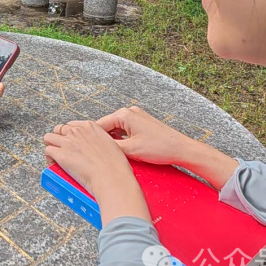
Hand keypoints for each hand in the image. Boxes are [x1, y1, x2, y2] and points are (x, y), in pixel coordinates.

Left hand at [44, 120, 134, 193]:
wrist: (112, 178)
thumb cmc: (116, 166)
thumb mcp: (112, 145)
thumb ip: (101, 142)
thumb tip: (97, 148)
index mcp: (91, 127)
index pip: (72, 125)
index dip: (70, 134)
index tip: (71, 141)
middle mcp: (77, 132)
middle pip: (59, 129)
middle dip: (59, 139)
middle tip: (62, 149)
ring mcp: (68, 142)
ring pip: (49, 137)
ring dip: (51, 146)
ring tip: (55, 156)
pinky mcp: (61, 154)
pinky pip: (48, 151)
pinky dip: (49, 158)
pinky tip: (54, 164)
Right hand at [97, 106, 238, 188]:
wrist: (182, 149)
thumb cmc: (160, 148)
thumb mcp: (130, 151)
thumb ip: (111, 147)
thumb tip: (96, 148)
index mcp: (124, 115)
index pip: (99, 126)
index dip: (91, 139)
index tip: (83, 149)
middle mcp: (129, 112)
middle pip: (107, 126)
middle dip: (102, 140)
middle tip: (94, 154)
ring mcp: (137, 116)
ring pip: (116, 129)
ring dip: (112, 140)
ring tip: (107, 153)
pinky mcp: (142, 123)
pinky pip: (125, 130)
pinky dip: (121, 139)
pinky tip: (121, 150)